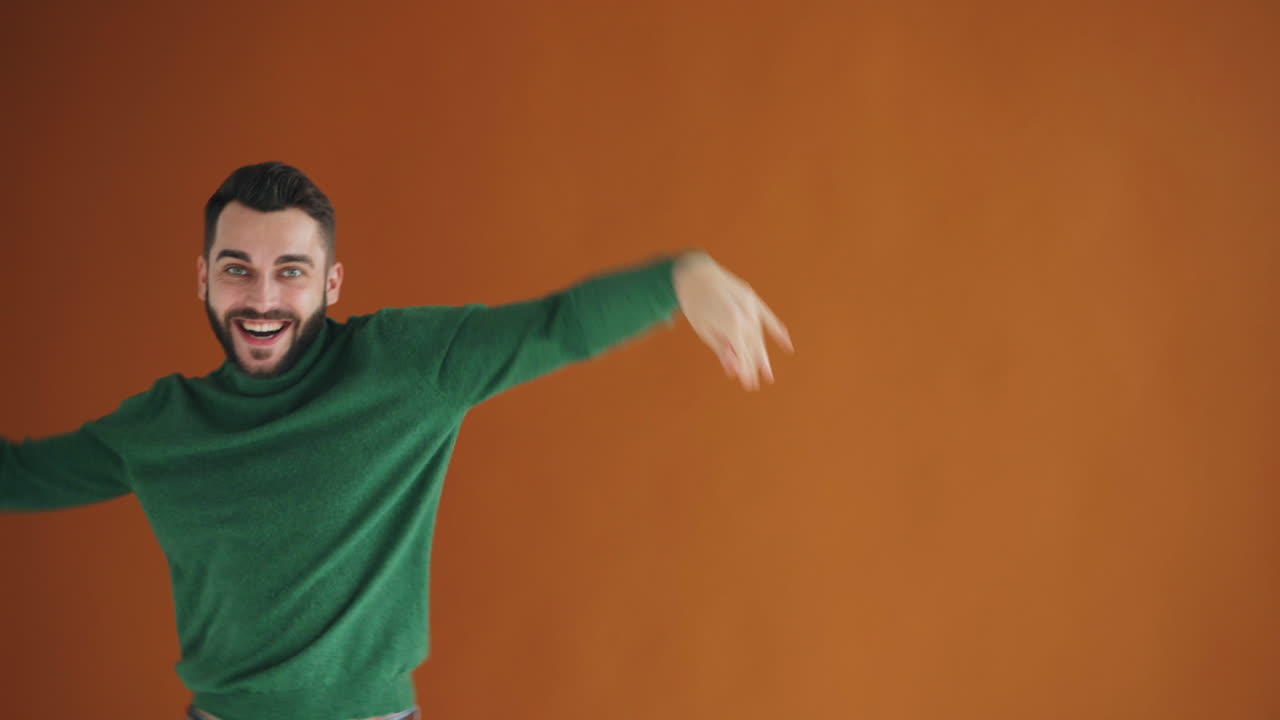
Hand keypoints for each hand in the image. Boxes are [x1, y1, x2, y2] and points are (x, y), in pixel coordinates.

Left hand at [672, 251, 793, 390]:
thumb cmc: (695, 304)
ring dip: (763, 354)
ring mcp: (750, 305)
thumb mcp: (704, 330)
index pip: (742, 352)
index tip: (749, 384)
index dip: (746, 369)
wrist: (695, 273)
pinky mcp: (751, 297)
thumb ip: (721, 349)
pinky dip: (777, 330)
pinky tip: (786, 342)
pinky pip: (767, 316)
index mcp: (731, 324)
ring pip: (760, 334)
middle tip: (761, 382)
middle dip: (756, 365)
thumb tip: (733, 369)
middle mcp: (745, 314)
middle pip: (753, 345)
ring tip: (768, 372)